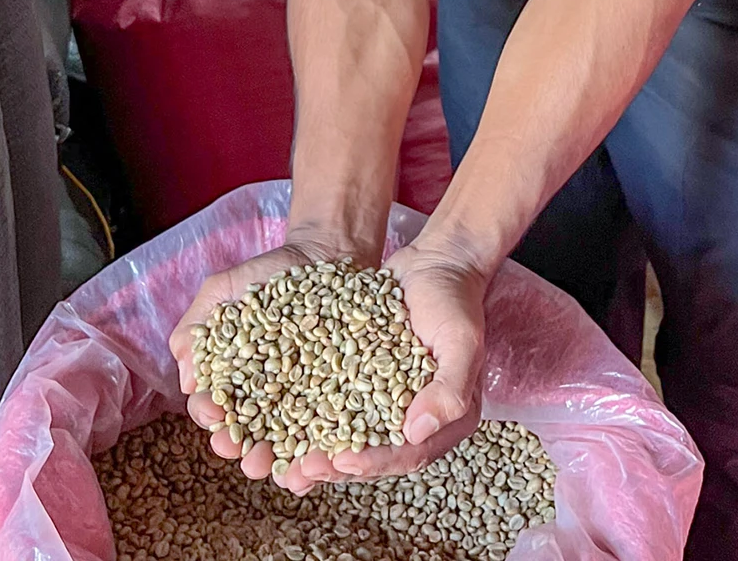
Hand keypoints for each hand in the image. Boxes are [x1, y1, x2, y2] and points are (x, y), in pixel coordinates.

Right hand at [168, 234, 365, 484]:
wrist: (323, 255)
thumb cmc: (266, 275)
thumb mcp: (223, 291)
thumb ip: (197, 327)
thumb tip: (187, 379)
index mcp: (231, 381)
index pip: (213, 408)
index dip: (210, 415)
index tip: (214, 412)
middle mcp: (264, 401)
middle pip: (248, 437)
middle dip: (243, 452)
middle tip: (246, 456)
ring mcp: (301, 403)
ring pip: (288, 445)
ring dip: (281, 464)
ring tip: (282, 470)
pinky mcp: (338, 400)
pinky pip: (331, 432)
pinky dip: (325, 453)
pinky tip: (324, 463)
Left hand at [283, 233, 487, 492]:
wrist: (437, 264)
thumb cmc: (456, 301)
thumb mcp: (462, 341)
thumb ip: (450, 389)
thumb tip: (415, 432)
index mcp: (445, 421)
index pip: (407, 454)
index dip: (373, 462)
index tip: (341, 462)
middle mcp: (414, 420)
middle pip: (372, 454)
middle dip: (334, 466)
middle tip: (299, 473)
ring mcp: (384, 402)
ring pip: (347, 436)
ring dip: (315, 451)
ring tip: (282, 462)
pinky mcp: (359, 381)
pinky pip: (333, 405)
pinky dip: (307, 417)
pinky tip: (276, 422)